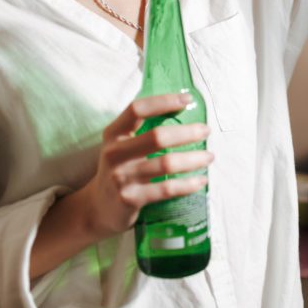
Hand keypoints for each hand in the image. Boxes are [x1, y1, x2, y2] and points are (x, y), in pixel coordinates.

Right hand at [78, 93, 212, 239]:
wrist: (99, 208)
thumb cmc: (121, 169)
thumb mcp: (122, 146)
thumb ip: (143, 129)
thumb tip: (183, 107)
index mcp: (113, 134)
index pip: (137, 109)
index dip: (163, 101)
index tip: (188, 99)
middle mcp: (114, 153)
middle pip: (157, 137)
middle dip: (187, 132)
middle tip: (206, 131)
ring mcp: (121, 177)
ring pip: (166, 164)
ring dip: (193, 159)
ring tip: (209, 157)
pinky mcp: (130, 199)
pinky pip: (166, 188)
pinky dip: (188, 184)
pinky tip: (201, 180)